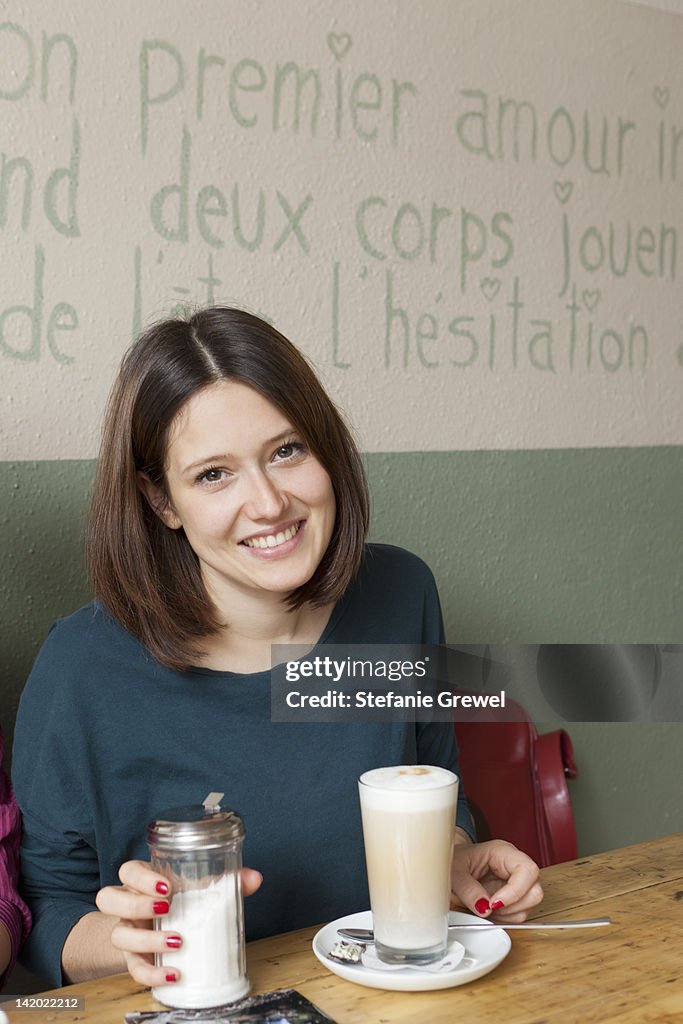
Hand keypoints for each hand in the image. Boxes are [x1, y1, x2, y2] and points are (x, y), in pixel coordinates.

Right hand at [96, 860, 262, 987]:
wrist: (158, 930)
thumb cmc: (178, 901)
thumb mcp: (196, 888)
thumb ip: (224, 881)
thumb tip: (255, 878)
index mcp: (140, 881)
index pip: (127, 871)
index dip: (141, 878)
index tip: (167, 887)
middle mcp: (127, 905)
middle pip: (109, 898)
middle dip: (136, 903)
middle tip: (166, 907)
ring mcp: (127, 932)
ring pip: (117, 935)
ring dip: (146, 940)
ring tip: (177, 941)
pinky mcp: (132, 959)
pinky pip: (133, 969)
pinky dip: (152, 974)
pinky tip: (173, 974)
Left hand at [450, 840, 542, 921]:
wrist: (451, 864)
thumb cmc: (454, 859)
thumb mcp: (454, 872)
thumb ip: (467, 889)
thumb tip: (484, 908)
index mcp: (503, 852)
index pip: (528, 870)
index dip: (515, 891)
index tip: (494, 903)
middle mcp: (514, 867)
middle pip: (535, 891)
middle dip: (512, 906)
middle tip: (488, 906)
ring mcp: (516, 883)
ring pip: (529, 906)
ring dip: (507, 914)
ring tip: (485, 907)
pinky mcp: (513, 898)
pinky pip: (518, 915)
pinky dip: (504, 919)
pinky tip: (488, 911)